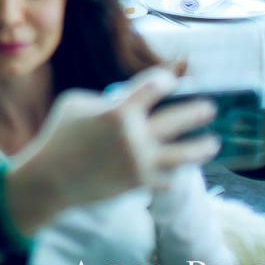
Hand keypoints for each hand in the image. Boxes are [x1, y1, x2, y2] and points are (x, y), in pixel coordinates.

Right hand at [3, 66, 216, 234]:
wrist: (51, 178)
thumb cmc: (59, 134)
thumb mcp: (76, 104)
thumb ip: (106, 99)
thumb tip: (129, 97)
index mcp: (118, 111)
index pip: (153, 87)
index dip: (165, 80)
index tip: (170, 80)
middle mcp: (135, 136)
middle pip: (179, 120)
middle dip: (198, 111)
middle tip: (210, 108)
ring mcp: (141, 162)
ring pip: (185, 154)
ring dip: (202, 147)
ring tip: (213, 142)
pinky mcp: (141, 184)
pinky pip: (169, 177)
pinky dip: (174, 171)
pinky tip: (180, 166)